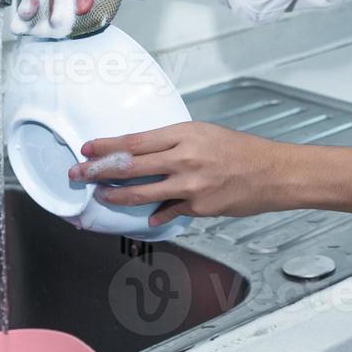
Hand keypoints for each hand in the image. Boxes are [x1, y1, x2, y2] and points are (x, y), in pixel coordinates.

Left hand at [69, 122, 290, 227]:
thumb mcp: (206, 134)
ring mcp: (190, 184)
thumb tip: (146, 154)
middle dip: (98, 171)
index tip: (87, 149)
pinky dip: (156, 214)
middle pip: (130, 166)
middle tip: (79, 173)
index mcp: (185, 134)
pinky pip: (167, 211)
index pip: (135, 140)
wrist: (272, 173)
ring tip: (102, 196)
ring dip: (116, 196)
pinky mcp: (197, 206)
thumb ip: (175, 144)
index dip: (107, 146)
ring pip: (141, 192)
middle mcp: (184, 157)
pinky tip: (148, 217)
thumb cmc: (242, 150)